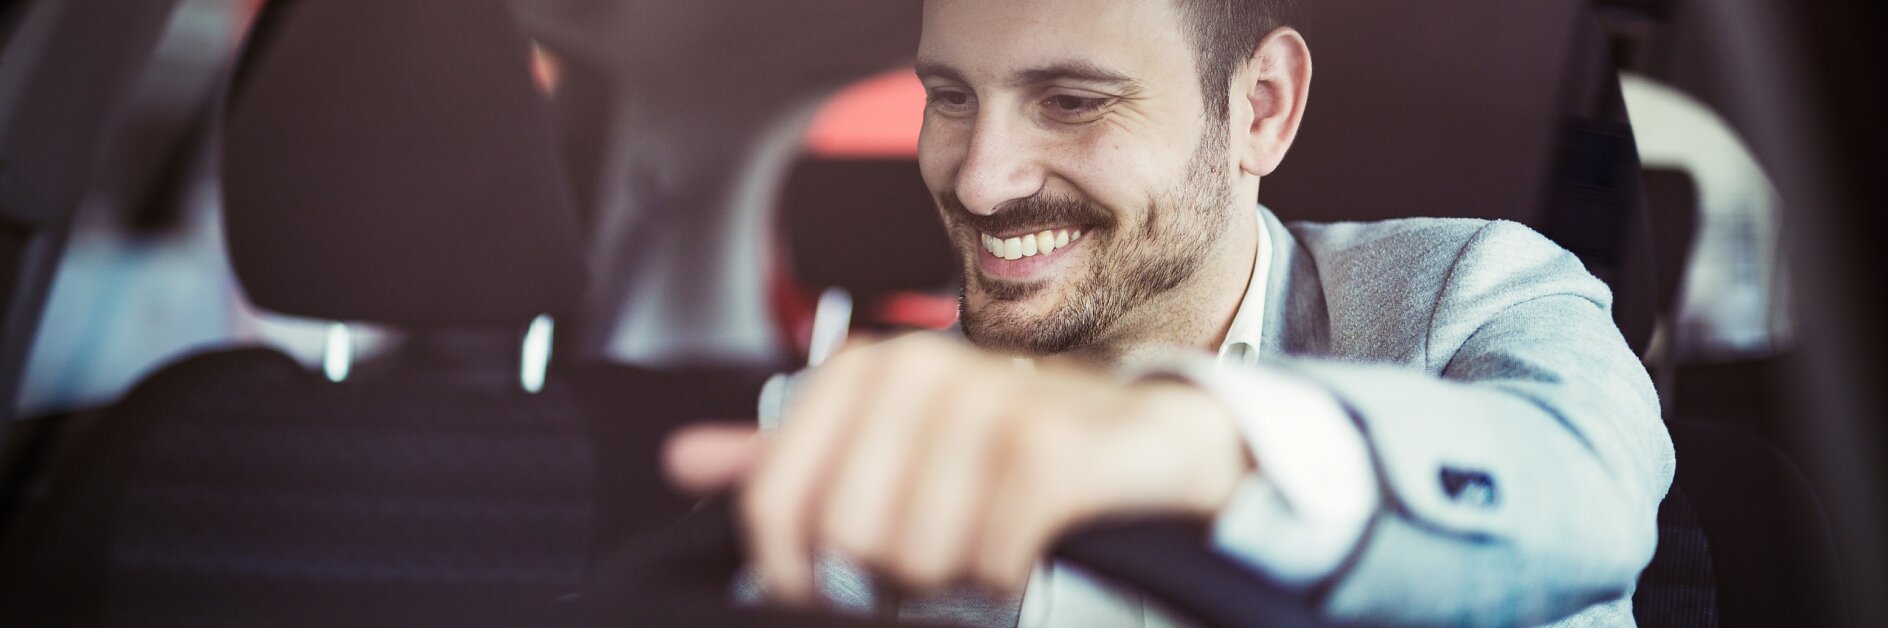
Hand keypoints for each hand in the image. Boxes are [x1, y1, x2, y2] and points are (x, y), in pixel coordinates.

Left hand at [664, 334, 1251, 603]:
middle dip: (891, 576)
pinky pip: (987, 557)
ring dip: (955, 579)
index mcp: (866, 369)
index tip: (824, 588)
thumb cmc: (1011, 447)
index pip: (774, 502)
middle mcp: (920, 369)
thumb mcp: (894, 441)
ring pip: (913, 554)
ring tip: (984, 548)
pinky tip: (1024, 550)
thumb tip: (682, 459)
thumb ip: (791, 453)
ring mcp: (987, 402)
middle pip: (846, 538)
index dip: (790, 571)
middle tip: (936, 562)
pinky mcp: (1048, 448)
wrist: (1146, 441)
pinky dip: (1004, 575)